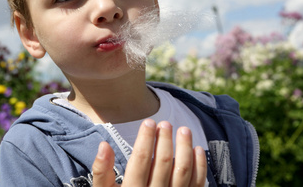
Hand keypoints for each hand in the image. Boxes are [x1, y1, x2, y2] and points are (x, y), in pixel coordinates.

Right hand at [92, 119, 206, 185]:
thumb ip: (102, 172)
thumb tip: (104, 145)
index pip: (140, 160)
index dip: (145, 139)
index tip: (148, 122)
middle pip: (163, 162)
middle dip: (165, 139)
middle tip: (165, 123)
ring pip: (183, 170)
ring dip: (185, 147)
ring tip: (184, 130)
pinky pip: (197, 183)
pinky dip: (200, 165)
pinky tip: (197, 149)